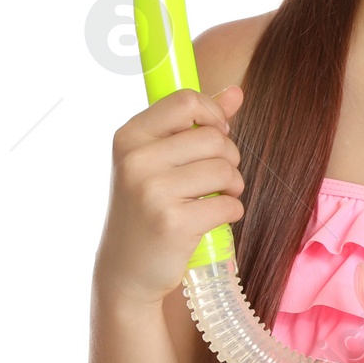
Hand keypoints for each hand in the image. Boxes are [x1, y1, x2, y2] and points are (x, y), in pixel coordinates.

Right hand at [93, 85, 245, 305]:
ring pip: (225, 170)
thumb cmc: (146, 209)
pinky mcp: (174, 223)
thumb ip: (196, 124)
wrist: (126, 270)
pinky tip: (214, 219)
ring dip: (233, 186)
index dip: (212, 116)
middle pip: (213, 138)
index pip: (185, 101)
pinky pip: (228, 204)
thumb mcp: (158, 161)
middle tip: (219, 177)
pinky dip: (231, 211)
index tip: (216, 135)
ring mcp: (152, 192)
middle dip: (229, 157)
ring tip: (218, 197)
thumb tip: (236, 92)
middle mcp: (136, 160)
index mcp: (129, 137)